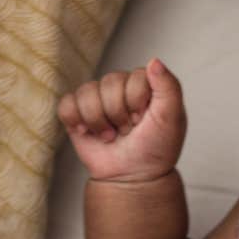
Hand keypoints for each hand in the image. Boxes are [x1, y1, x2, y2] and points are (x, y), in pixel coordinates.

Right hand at [58, 58, 185, 182]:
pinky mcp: (77, 113)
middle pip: (109, 82)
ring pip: (87, 92)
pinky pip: (66, 104)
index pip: (134, 77)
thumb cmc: (156, 148)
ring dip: (99, 121)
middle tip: (128, 130)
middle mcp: (119, 86)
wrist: (133, 178)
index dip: (137, 102)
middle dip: (118, 114)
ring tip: (111, 135)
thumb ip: (169, 87)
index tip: (144, 121)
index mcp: (144, 83)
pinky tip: (87, 132)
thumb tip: (153, 60)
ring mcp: (97, 99)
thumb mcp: (172, 118)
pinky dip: (75, 120)